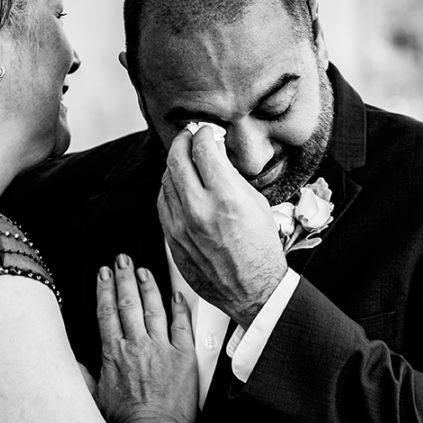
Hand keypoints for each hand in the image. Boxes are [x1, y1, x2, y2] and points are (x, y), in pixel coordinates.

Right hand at [95, 254, 197, 422]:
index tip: (104, 274)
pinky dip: (179, 308)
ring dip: (148, 286)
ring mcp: (161, 350)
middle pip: (128, 304)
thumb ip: (83, 376)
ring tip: (144, 270)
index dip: (105, 289)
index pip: (107, 312)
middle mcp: (136, 346)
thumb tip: (72, 364)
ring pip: (154, 309)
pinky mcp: (184, 358)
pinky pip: (182, 326)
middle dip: (124, 278)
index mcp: (113, 354)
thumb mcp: (92, 399)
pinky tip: (176, 296)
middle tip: (123, 260)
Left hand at [157, 126, 287, 327]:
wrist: (251, 290)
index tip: (206, 132)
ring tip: (186, 160)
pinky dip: (169, 189)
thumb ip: (232, 177)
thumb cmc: (260, 250)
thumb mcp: (257, 205)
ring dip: (175, 164)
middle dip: (182, 141)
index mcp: (226, 197)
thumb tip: (215, 155)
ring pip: (166, 180)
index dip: (203, 133)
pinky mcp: (171, 238)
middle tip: (189, 136)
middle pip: (177, 159)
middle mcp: (199, 209)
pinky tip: (179, 186)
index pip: (202, 148)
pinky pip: (162, 203)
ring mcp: (180, 225)